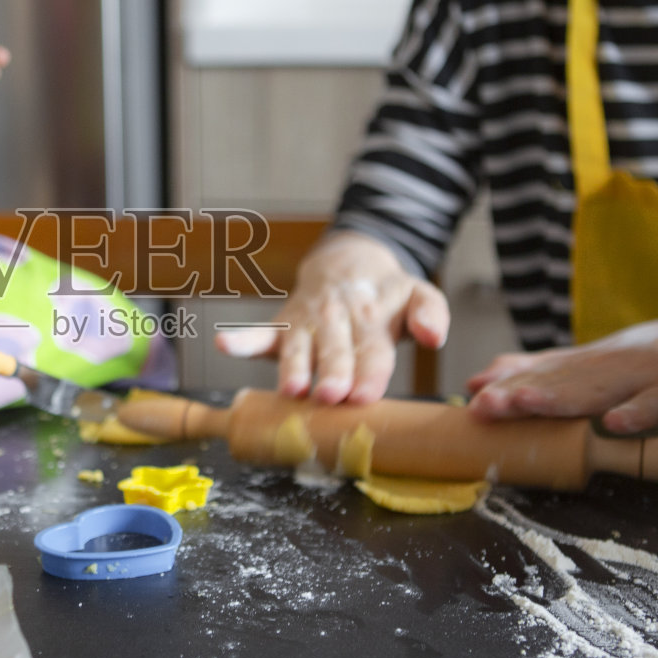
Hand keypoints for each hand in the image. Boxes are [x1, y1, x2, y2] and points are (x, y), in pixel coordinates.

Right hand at [216, 231, 449, 403]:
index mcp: (372, 319)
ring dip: (293, 367)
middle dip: (332, 374)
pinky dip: (241, 340)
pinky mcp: (282, 326)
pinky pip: (259, 333)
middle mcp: (337, 322)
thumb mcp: (418, 294)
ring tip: (291, 388)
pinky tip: (225, 344)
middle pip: (335, 352)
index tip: (364, 395)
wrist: (347, 260)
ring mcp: (306, 324)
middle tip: (330, 396)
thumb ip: (431, 313)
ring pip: (299, 348)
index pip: (372, 351)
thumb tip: (433, 336)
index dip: (368, 374)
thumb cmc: (384, 294)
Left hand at [464, 298, 657, 432]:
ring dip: (563, 398)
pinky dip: (637, 414)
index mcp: (584, 366)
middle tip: (485, 405)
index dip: (505, 386)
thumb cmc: (640, 361)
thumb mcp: (584, 365)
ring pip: (600, 390)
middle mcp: (607, 368)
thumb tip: (476, 381)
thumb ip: (535, 372)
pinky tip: (614, 424)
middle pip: (560, 383)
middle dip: (520, 394)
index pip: (540, 376)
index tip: (469, 397)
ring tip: (527, 403)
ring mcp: (644, 377)